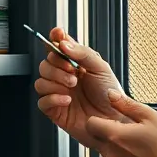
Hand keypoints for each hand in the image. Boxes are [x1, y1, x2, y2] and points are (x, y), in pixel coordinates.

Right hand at [34, 28, 127, 149]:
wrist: (115, 122)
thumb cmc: (111, 97)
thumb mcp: (101, 69)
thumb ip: (83, 53)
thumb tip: (64, 44)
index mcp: (75, 65)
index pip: (58, 48)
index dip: (55, 38)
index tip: (57, 34)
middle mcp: (64, 78)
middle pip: (45, 64)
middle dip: (57, 66)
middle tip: (72, 72)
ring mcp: (58, 94)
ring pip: (40, 81)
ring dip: (55, 81)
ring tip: (72, 87)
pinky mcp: (55, 111)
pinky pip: (42, 101)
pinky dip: (53, 98)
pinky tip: (67, 100)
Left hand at [86, 90, 156, 156]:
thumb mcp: (152, 117)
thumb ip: (127, 104)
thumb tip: (111, 94)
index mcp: (115, 136)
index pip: (90, 124)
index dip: (100, 119)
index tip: (114, 119)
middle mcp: (110, 155)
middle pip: (97, 139)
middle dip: (109, 133)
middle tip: (131, 132)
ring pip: (106, 153)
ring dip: (116, 148)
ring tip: (139, 146)